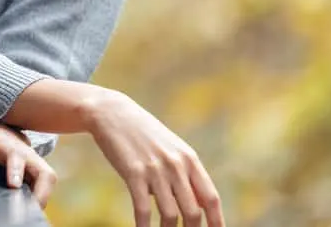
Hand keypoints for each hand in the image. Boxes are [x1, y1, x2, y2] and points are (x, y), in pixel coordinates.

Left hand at [0, 124, 57, 207]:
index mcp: (8, 148)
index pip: (16, 158)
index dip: (16, 171)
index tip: (13, 185)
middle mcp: (27, 155)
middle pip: (44, 172)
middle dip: (41, 190)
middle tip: (32, 206)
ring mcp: (36, 163)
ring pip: (49, 179)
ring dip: (44, 195)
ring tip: (31, 211)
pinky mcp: (40, 172)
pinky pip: (47, 184)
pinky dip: (42, 196)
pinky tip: (32, 207)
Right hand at [85, 87, 224, 226]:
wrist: (113, 113)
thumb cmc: (144, 134)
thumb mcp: (171, 149)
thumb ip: (187, 174)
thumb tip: (203, 205)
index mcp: (189, 159)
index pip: (210, 199)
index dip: (217, 223)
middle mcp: (176, 165)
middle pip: (193, 211)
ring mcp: (155, 169)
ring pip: (170, 214)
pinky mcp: (133, 172)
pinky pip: (143, 209)